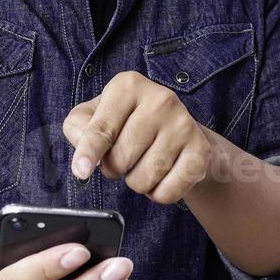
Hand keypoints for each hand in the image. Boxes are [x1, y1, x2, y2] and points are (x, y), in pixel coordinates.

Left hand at [62, 70, 216, 204]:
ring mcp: (183, 124)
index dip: (89, 152)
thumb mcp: (96, 114)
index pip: (102, 128)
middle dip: (114, 168)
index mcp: (128, 86)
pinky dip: (158, 194)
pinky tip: (163, 175)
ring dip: (136, 182)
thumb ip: (78, 128)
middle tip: (124, 156)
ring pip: (143, 179)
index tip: (81, 171)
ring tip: (144, 163)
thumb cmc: (129, 122)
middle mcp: (160, 99)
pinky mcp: (200, 150)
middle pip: (120, 159)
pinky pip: (167, 192)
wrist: (181, 131)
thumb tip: (83, 159)